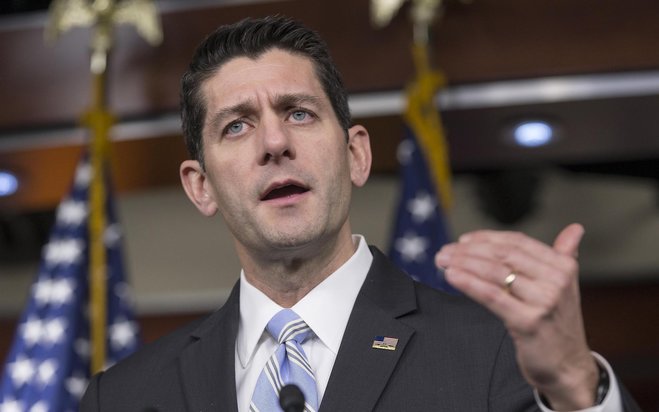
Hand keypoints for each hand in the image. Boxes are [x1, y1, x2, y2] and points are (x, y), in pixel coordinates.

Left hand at [435, 223, 598, 409]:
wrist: (568, 367)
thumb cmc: (557, 325)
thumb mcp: (565, 287)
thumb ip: (565, 255)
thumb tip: (575, 229)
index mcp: (563, 267)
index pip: (518, 242)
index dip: (486, 238)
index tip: (463, 241)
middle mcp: (556, 281)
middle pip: (504, 255)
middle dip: (469, 251)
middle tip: (445, 251)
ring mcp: (543, 301)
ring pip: (495, 273)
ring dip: (463, 264)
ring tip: (443, 261)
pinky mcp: (528, 322)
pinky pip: (492, 296)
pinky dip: (469, 283)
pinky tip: (452, 276)